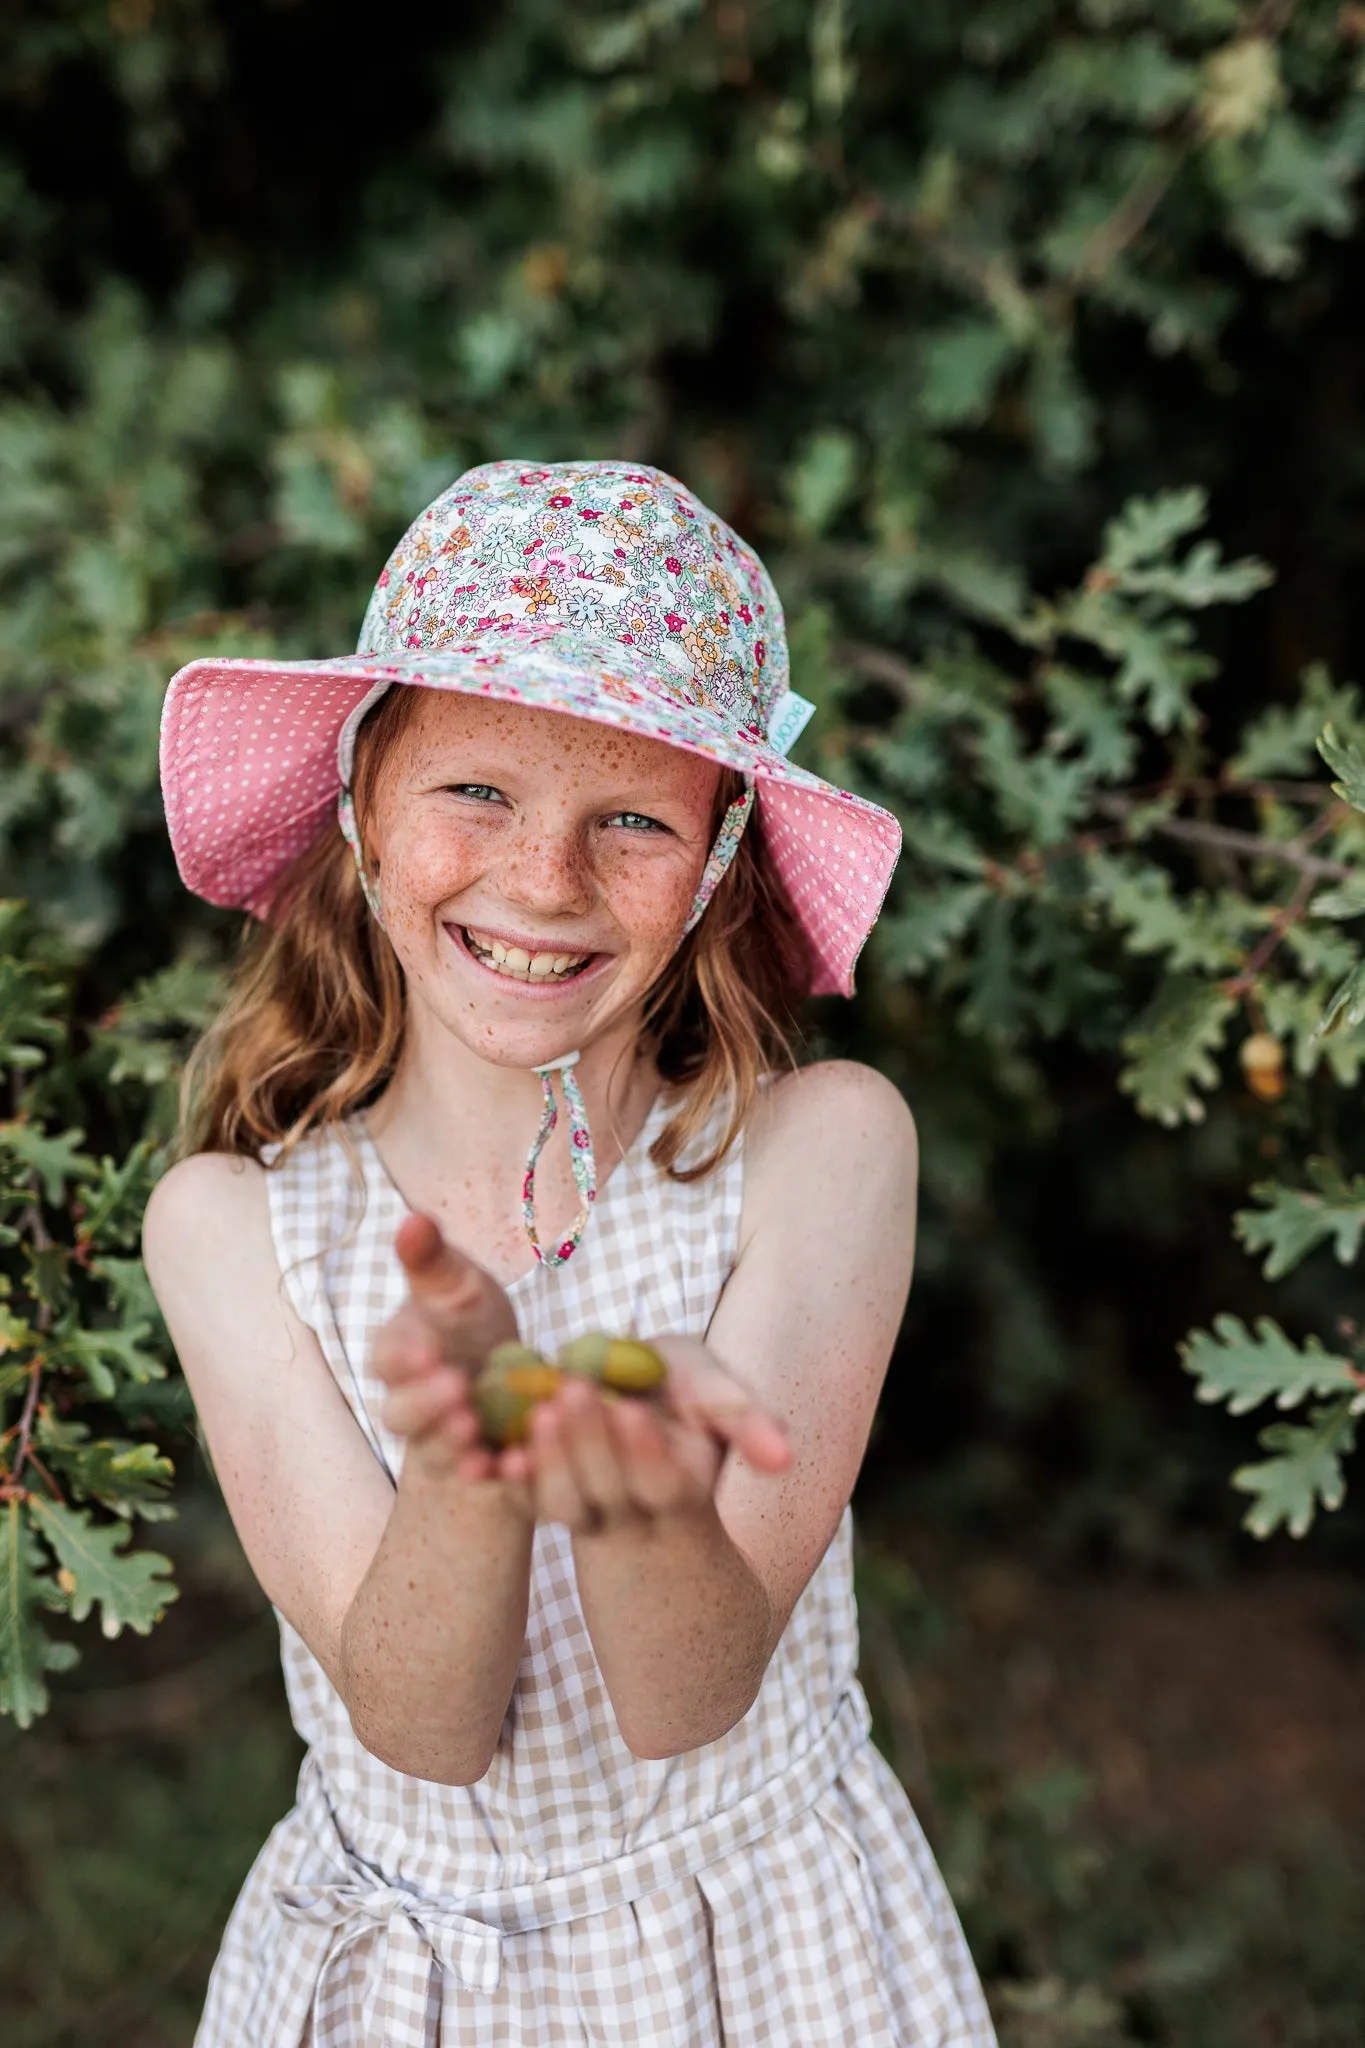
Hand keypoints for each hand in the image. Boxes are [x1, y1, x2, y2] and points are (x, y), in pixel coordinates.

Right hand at [372, 1214, 520, 1480]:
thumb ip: (432, 1260)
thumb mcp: (458, 1287)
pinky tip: (522, 1464)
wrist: (505, 1376)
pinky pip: (486, 1480)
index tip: (428, 1351)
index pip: (388, 1359)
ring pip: (438, 1453)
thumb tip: (412, 1218)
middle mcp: (410, 1407)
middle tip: (456, 1391)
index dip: (403, 1358)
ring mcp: (443, 1444)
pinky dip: (502, 1475)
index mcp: (399, 1355)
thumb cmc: (469, 1324)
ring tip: (479, 1437)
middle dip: (426, 1406)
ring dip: (455, 1447)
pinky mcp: (482, 1469)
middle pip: (403, 1415)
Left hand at [497, 1336, 792, 1535]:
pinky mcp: (551, 1498)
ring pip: (567, 1501)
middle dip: (589, 1443)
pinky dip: (513, 1480)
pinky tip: (494, 1453)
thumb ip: (749, 1422)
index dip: (647, 1452)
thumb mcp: (718, 1395)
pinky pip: (530, 1499)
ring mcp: (592, 1507)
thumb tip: (785, 1459)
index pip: (670, 1483)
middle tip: (569, 1393)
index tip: (629, 1412)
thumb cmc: (683, 1393)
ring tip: (535, 1414)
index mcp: (685, 1490)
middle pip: (611, 1488)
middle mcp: (638, 1507)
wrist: (634, 1404)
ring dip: (548, 1463)